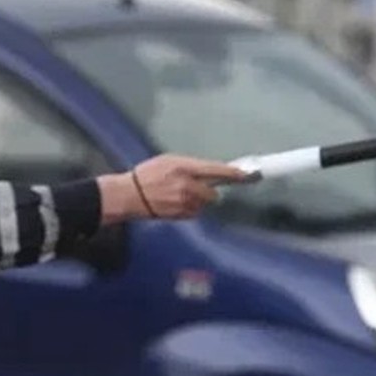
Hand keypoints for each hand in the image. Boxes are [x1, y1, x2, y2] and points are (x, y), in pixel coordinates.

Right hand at [99, 156, 250, 222]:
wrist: (128, 196)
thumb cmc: (146, 175)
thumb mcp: (167, 160)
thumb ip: (189, 165)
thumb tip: (209, 171)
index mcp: (184, 168)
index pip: (215, 170)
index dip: (233, 174)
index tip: (247, 175)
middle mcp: (187, 186)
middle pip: (213, 193)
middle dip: (208, 191)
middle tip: (194, 187)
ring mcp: (184, 203)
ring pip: (203, 204)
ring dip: (197, 201)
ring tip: (178, 196)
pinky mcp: (180, 215)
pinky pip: (194, 212)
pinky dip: (189, 209)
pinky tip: (173, 204)